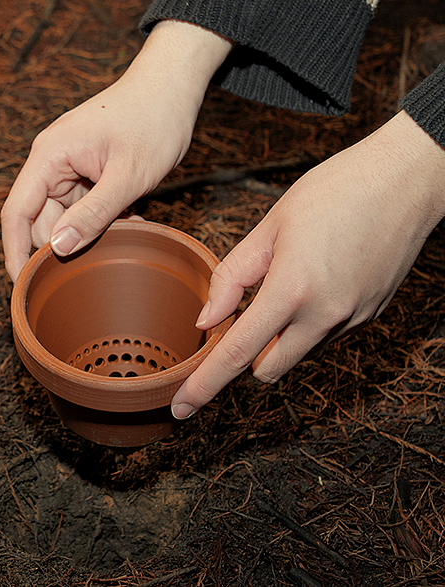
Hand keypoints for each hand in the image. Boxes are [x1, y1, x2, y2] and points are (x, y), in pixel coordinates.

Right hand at [1, 20, 232, 281]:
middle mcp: (51, 161)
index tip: (21, 286)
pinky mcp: (86, 170)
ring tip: (125, 235)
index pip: (16, 212)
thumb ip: (93, 215)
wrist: (172, 86)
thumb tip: (57, 249)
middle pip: (40, 220)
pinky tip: (131, 223)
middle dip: (64, 246)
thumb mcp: (128, 175)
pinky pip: (83, 207)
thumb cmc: (153, 120)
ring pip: (65, 217)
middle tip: (99, 264)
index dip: (14, 252)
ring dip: (89, 234)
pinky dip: (103, 222)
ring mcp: (68, 166)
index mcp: (49, 156)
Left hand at [172, 111, 444, 418]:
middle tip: (237, 316)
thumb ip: (232, 277)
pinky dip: (307, 324)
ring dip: (279, 338)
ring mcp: (353, 319)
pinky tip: (314, 280)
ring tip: (284, 282)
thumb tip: (205, 320)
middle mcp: (325, 316)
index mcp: (291, 291)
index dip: (205, 385)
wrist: (406, 180)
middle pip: (266, 368)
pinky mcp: (370, 315)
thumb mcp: (269, 228)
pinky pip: (325, 336)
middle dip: (246, 355)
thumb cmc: (333, 192)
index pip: (236, 354)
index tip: (182, 409)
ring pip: (297, 354)